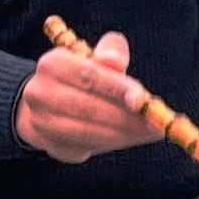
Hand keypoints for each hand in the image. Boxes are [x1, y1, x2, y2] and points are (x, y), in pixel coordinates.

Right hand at [14, 30, 161, 163]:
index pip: (90, 76)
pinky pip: (87, 145)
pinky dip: (113, 142)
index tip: (144, 100)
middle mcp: (40, 92)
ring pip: (88, 130)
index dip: (118, 88)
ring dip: (124, 133)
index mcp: (53, 64)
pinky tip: (132, 137)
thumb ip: (110, 53)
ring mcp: (41, 121)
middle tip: (157, 123)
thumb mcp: (94, 58)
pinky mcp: (50, 143)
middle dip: (127, 117)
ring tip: (150, 132)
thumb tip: (115, 60)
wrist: (45, 106)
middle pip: (89, 107)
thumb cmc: (80, 78)